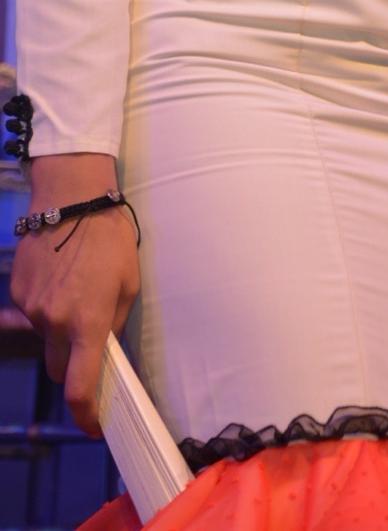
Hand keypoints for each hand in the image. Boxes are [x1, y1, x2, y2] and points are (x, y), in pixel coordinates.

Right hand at [10, 154, 140, 434]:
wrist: (71, 199)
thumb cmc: (110, 238)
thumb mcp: (130, 281)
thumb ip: (116, 322)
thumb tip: (108, 349)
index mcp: (89, 322)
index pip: (81, 386)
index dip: (86, 414)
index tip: (94, 427)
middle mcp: (55, 321)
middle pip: (59, 369)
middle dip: (74, 365)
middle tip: (90, 340)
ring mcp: (33, 308)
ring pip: (46, 340)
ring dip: (60, 330)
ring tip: (78, 292)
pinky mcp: (19, 292)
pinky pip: (33, 315)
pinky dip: (47, 307)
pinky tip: (62, 278)